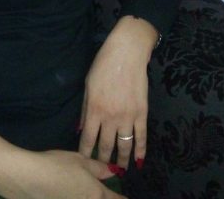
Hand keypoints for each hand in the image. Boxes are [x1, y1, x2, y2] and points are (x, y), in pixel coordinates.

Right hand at [0, 131, 126, 198]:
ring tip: (85, 192)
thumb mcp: (79, 160)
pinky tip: (68, 193)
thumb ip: (97, 167)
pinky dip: (74, 198)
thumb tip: (112, 172)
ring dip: (91, 198)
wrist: (27, 178)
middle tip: (107, 195)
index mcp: (96, 194)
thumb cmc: (55, 164)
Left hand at [78, 16, 157, 169]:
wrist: (127, 53)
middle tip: (102, 169)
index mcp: (94, 109)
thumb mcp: (88, 85)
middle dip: (103, 160)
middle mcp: (110, 117)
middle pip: (106, 145)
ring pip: (124, 146)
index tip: (84, 161)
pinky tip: (139, 160)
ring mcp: (128, 116)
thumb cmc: (103, 65)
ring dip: (122, 160)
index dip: (86, 152)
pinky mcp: (142, 113)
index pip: (88, 138)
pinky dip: (141, 150)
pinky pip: (142, 136)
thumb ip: (85, 109)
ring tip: (120, 170)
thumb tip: (81, 129)